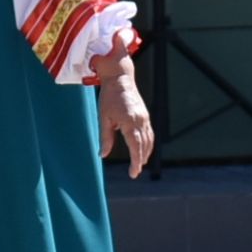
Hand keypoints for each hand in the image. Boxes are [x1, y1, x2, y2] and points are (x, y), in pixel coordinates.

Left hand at [94, 56, 153, 178]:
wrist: (120, 79)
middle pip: (144, 145)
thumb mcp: (104, 118)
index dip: (135, 161)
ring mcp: (145, 118)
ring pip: (149, 140)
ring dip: (145, 153)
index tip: (133, 173)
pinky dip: (148, 144)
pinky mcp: (145, 115)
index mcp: (130, 121)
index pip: (135, 146)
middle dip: (140, 160)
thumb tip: (103, 155)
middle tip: (134, 173)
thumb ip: (105, 137)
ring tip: (139, 164)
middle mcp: (140, 121)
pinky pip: (149, 133)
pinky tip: (143, 150)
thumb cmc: (108, 97)